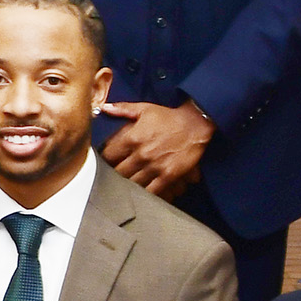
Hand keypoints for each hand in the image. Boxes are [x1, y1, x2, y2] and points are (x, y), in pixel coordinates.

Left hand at [97, 100, 213, 196]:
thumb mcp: (144, 109)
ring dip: (127, 184)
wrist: (195, 125)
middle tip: (115, 174)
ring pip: (132, 184)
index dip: (105, 159)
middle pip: (118, 172)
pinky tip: (142, 191)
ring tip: (126, 183)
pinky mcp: (168, 176)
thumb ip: (122, 109)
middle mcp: (141, 154)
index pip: (108, 155)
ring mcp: (154, 166)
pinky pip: (151, 191)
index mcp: (132, 138)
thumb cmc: (169, 117)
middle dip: (114, 173)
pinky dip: (145, 193)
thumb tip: (104, 108)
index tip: (106, 161)